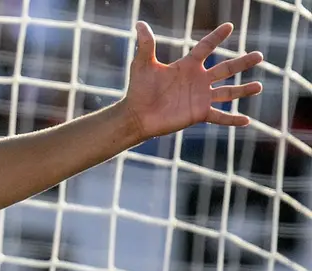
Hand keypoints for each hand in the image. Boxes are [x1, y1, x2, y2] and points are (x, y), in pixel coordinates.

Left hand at [123, 21, 263, 140]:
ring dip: (243, 90)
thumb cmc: (138, 89)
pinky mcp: (199, 114)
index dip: (217, 37)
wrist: (136, 115)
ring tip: (259, 86)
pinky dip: (232, 120)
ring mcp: (200, 97)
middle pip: (225, 68)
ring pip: (228, 92)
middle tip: (259, 55)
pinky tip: (246, 121)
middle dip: (243, 62)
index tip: (230, 26)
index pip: (206, 48)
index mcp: (187, 66)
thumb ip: (146, 45)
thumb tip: (139, 24)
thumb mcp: (143, 65)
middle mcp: (198, 80)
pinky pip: (220, 117)